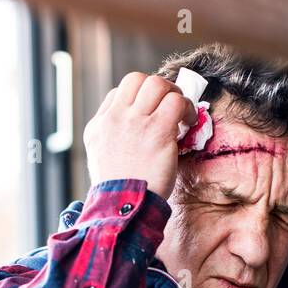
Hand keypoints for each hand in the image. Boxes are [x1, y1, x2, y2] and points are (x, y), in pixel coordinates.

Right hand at [84, 72, 196, 200]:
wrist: (122, 207)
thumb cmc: (118, 191)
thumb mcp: (100, 159)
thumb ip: (112, 138)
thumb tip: (131, 127)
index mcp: (99, 126)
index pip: (118, 94)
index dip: (139, 100)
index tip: (150, 114)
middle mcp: (114, 119)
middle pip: (136, 80)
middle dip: (157, 89)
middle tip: (168, 106)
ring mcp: (135, 122)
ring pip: (157, 84)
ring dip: (173, 94)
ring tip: (180, 113)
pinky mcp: (157, 130)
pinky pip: (176, 101)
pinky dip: (187, 108)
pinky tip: (188, 122)